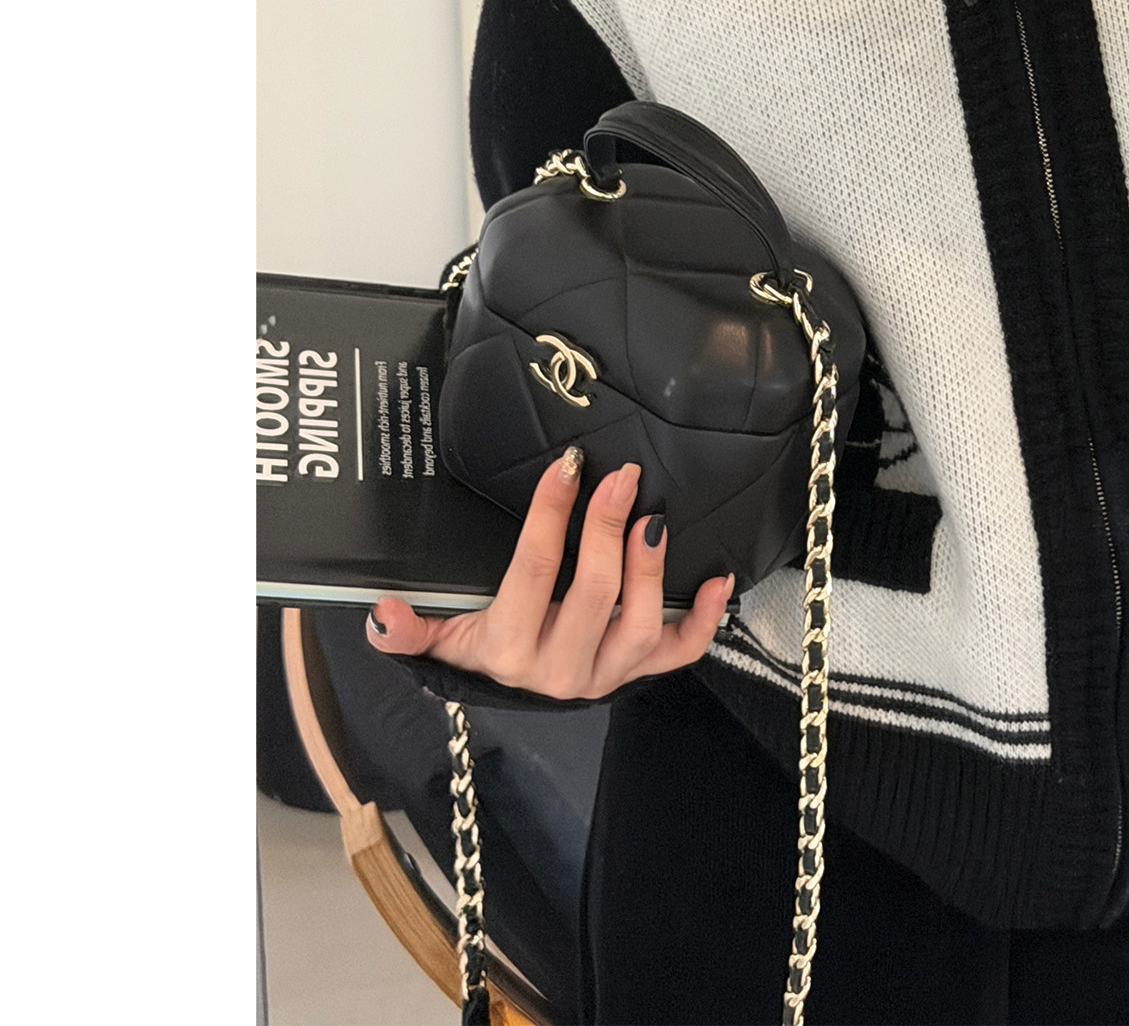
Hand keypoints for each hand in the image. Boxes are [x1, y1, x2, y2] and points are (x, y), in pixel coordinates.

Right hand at [366, 449, 733, 699]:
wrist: (510, 690)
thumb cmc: (479, 645)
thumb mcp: (441, 638)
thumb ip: (410, 628)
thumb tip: (380, 613)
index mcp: (506, 650)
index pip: (532, 572)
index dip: (550, 515)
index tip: (567, 466)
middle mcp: (559, 669)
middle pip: (594, 594)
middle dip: (608, 529)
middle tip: (621, 476)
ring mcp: (604, 674)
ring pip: (640, 626)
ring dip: (652, 571)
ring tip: (655, 520)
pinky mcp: (635, 673)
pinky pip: (679, 653)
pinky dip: (705, 619)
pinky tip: (721, 578)